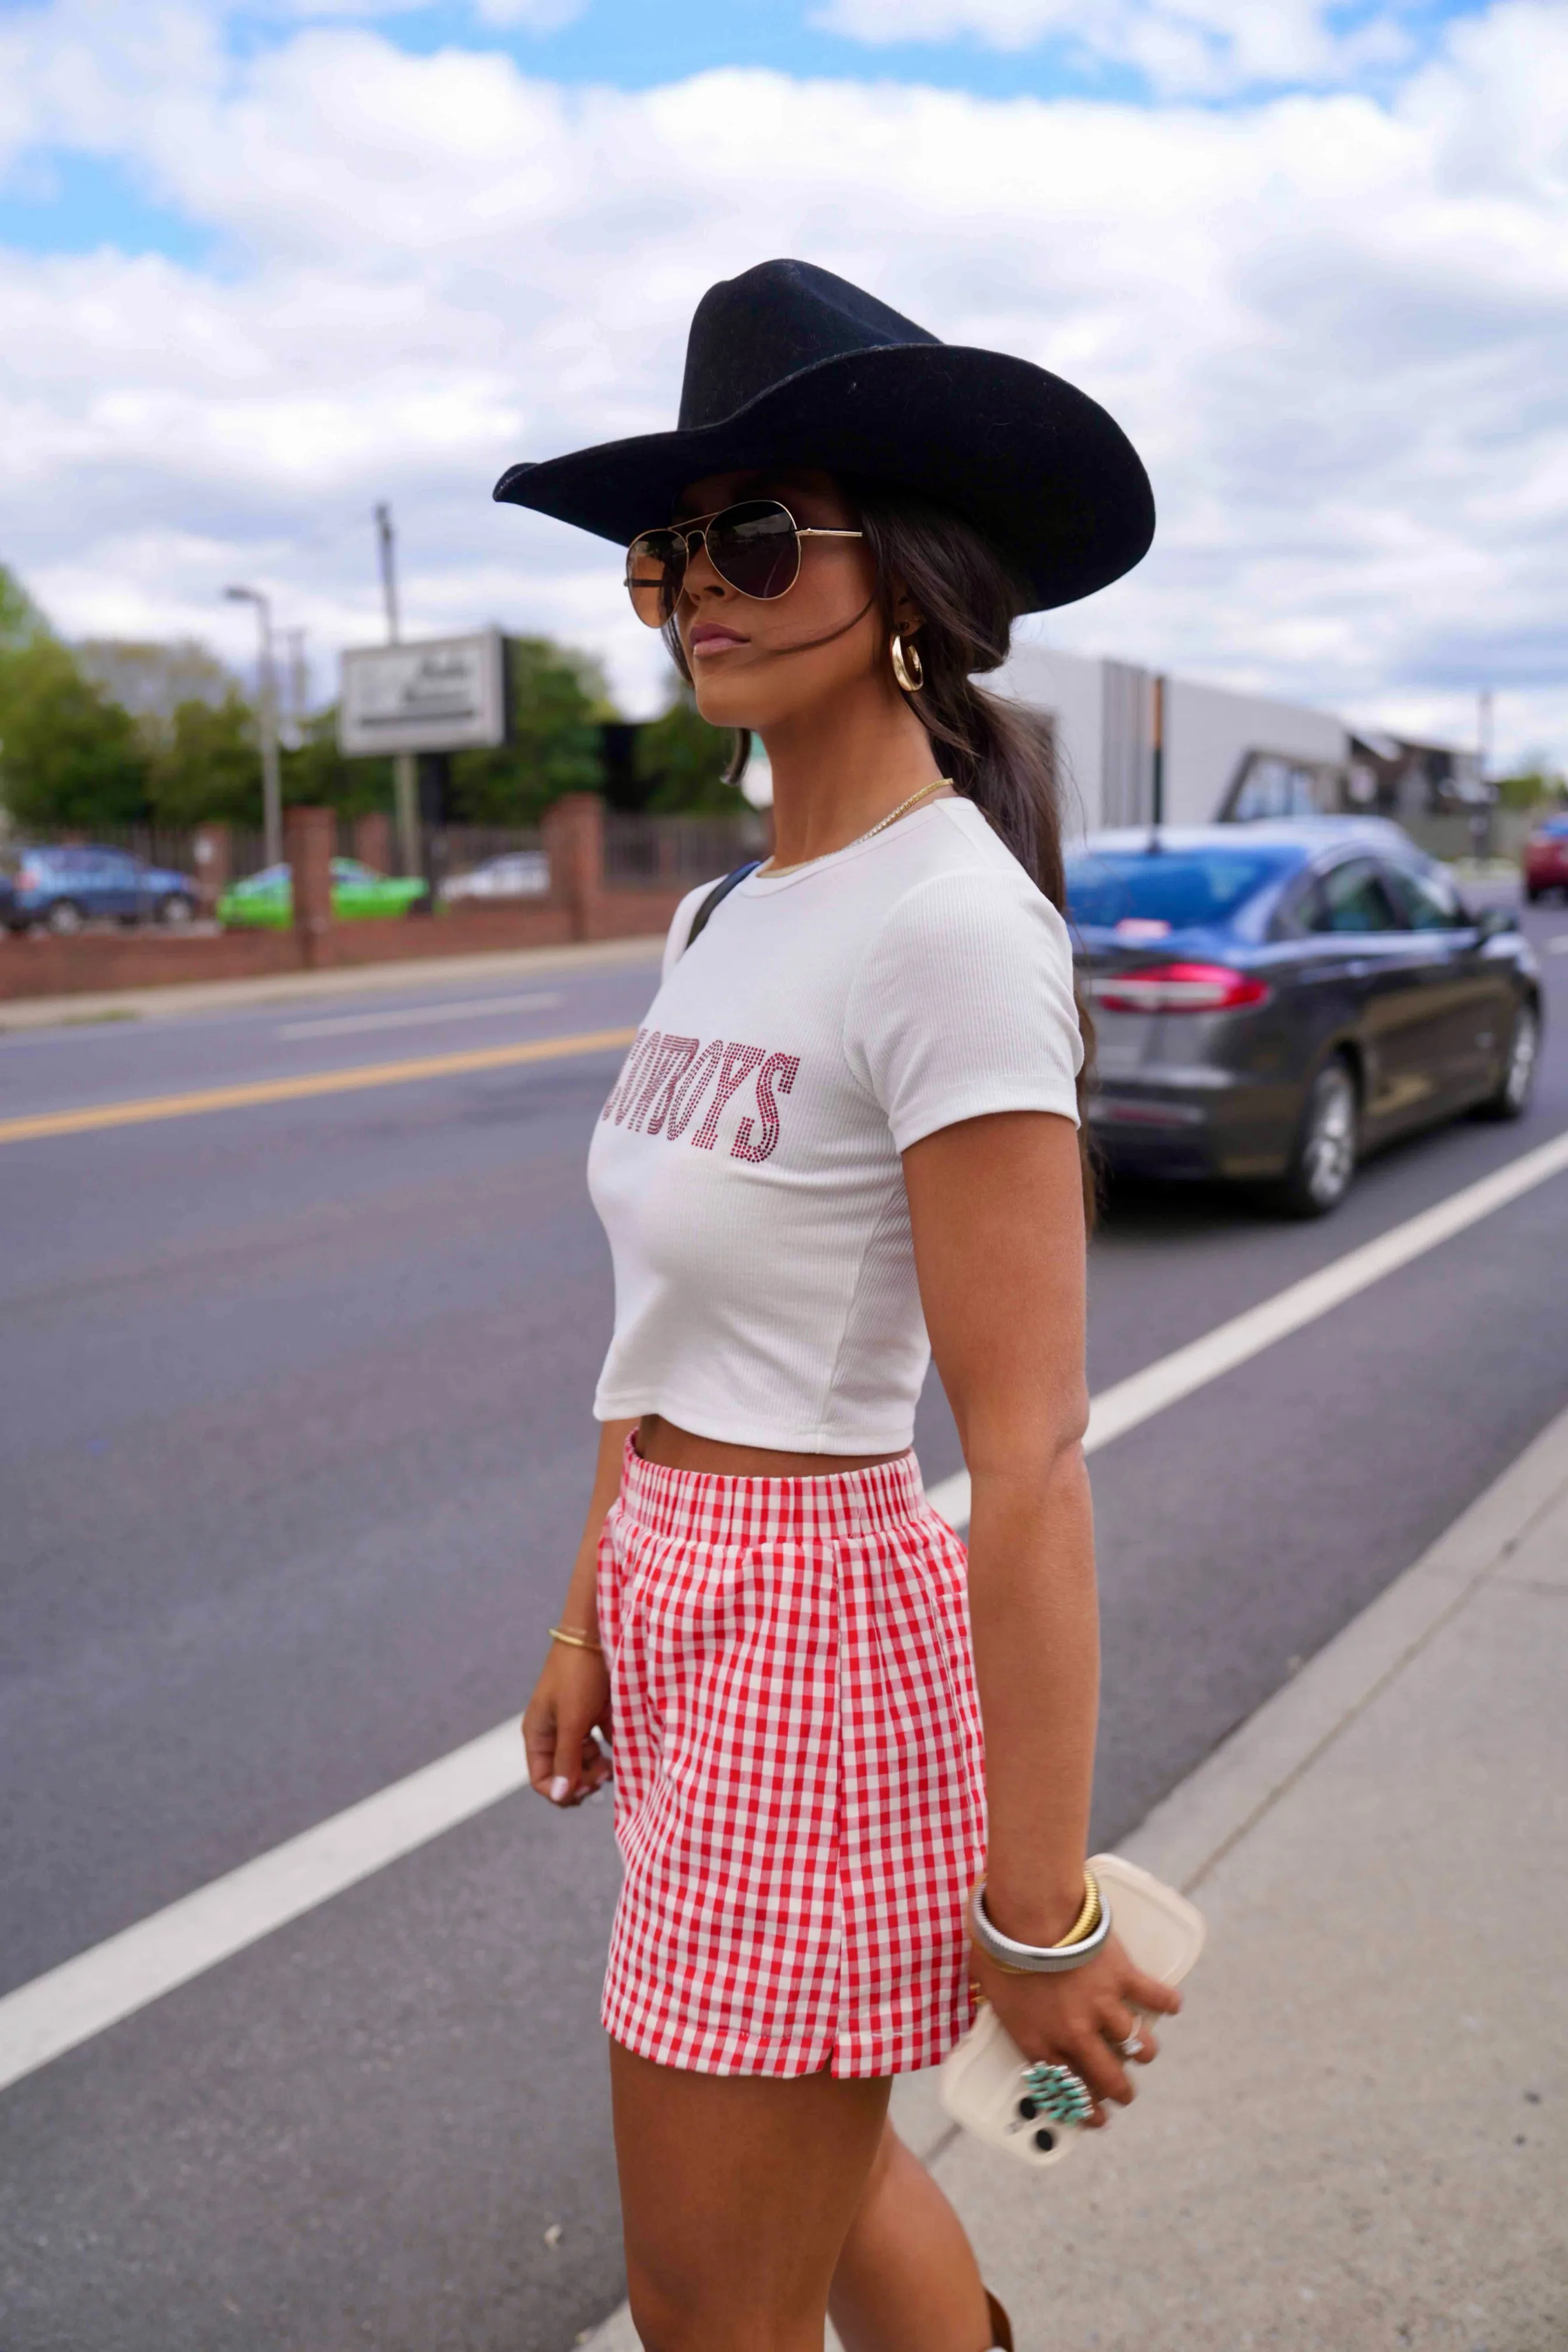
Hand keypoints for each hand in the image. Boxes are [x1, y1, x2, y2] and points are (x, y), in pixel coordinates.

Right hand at [522, 1642, 611, 1808]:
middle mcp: (553, 1732)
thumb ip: (566, 1759)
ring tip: (613, 1764)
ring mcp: (573, 1723)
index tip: (589, 1786)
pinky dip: (609, 1751)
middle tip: (605, 1775)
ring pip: (582, 1760)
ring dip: (597, 1768)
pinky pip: (599, 1743)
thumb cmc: (578, 1676)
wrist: (596, 1634)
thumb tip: (560, 1796)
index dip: (563, 1790)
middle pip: (563, 1773)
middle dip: (582, 1779)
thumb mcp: (572, 1720)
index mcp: (538, 1734)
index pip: (542, 1779)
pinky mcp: (593, 1714)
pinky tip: (621, 1750)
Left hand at [970, 1932, 1180, 2127]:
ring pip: (1137, 2046)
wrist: (1030, 1914)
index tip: (1096, 2118)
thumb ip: (998, 2001)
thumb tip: (992, 1995)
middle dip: (1121, 2092)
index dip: (1084, 2109)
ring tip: (1145, 2052)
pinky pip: (1155, 1997)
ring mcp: (1102, 2007)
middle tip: (1125, 2094)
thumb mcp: (987, 1985)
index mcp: (1038, 2040)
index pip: (1065, 2089)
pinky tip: (1172, 2005)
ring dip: (1144, 2051)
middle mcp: (1074, 2033)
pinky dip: (1166, 2002)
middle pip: (1108, 2078)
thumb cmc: (1000, 1943)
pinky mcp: (1123, 1979)